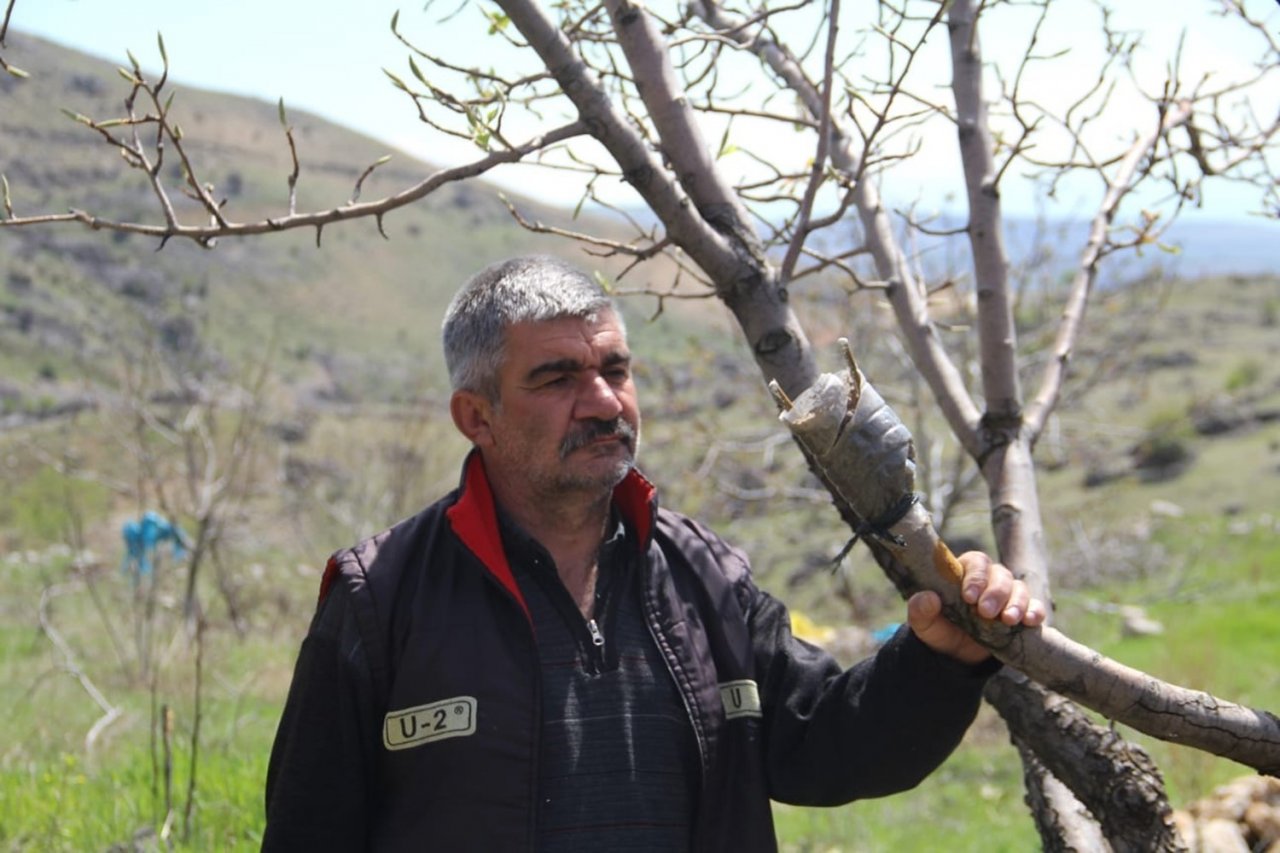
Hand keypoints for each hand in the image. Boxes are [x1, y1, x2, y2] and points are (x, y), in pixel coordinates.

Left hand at [906, 551, 1046, 664]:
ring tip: (1009, 620)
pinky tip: (1030, 621)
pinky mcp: (1022, 612)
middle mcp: (990, 579)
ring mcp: (1008, 595)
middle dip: (995, 593)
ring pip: (1019, 588)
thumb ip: (920, 609)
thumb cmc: (939, 629)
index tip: (969, 596)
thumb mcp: (923, 622)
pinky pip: (1035, 606)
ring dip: (1016, 603)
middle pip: (1000, 575)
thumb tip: (928, 598)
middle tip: (986, 612)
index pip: (976, 563)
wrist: (956, 653)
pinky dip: (1035, 611)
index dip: (976, 577)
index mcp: (965, 572)